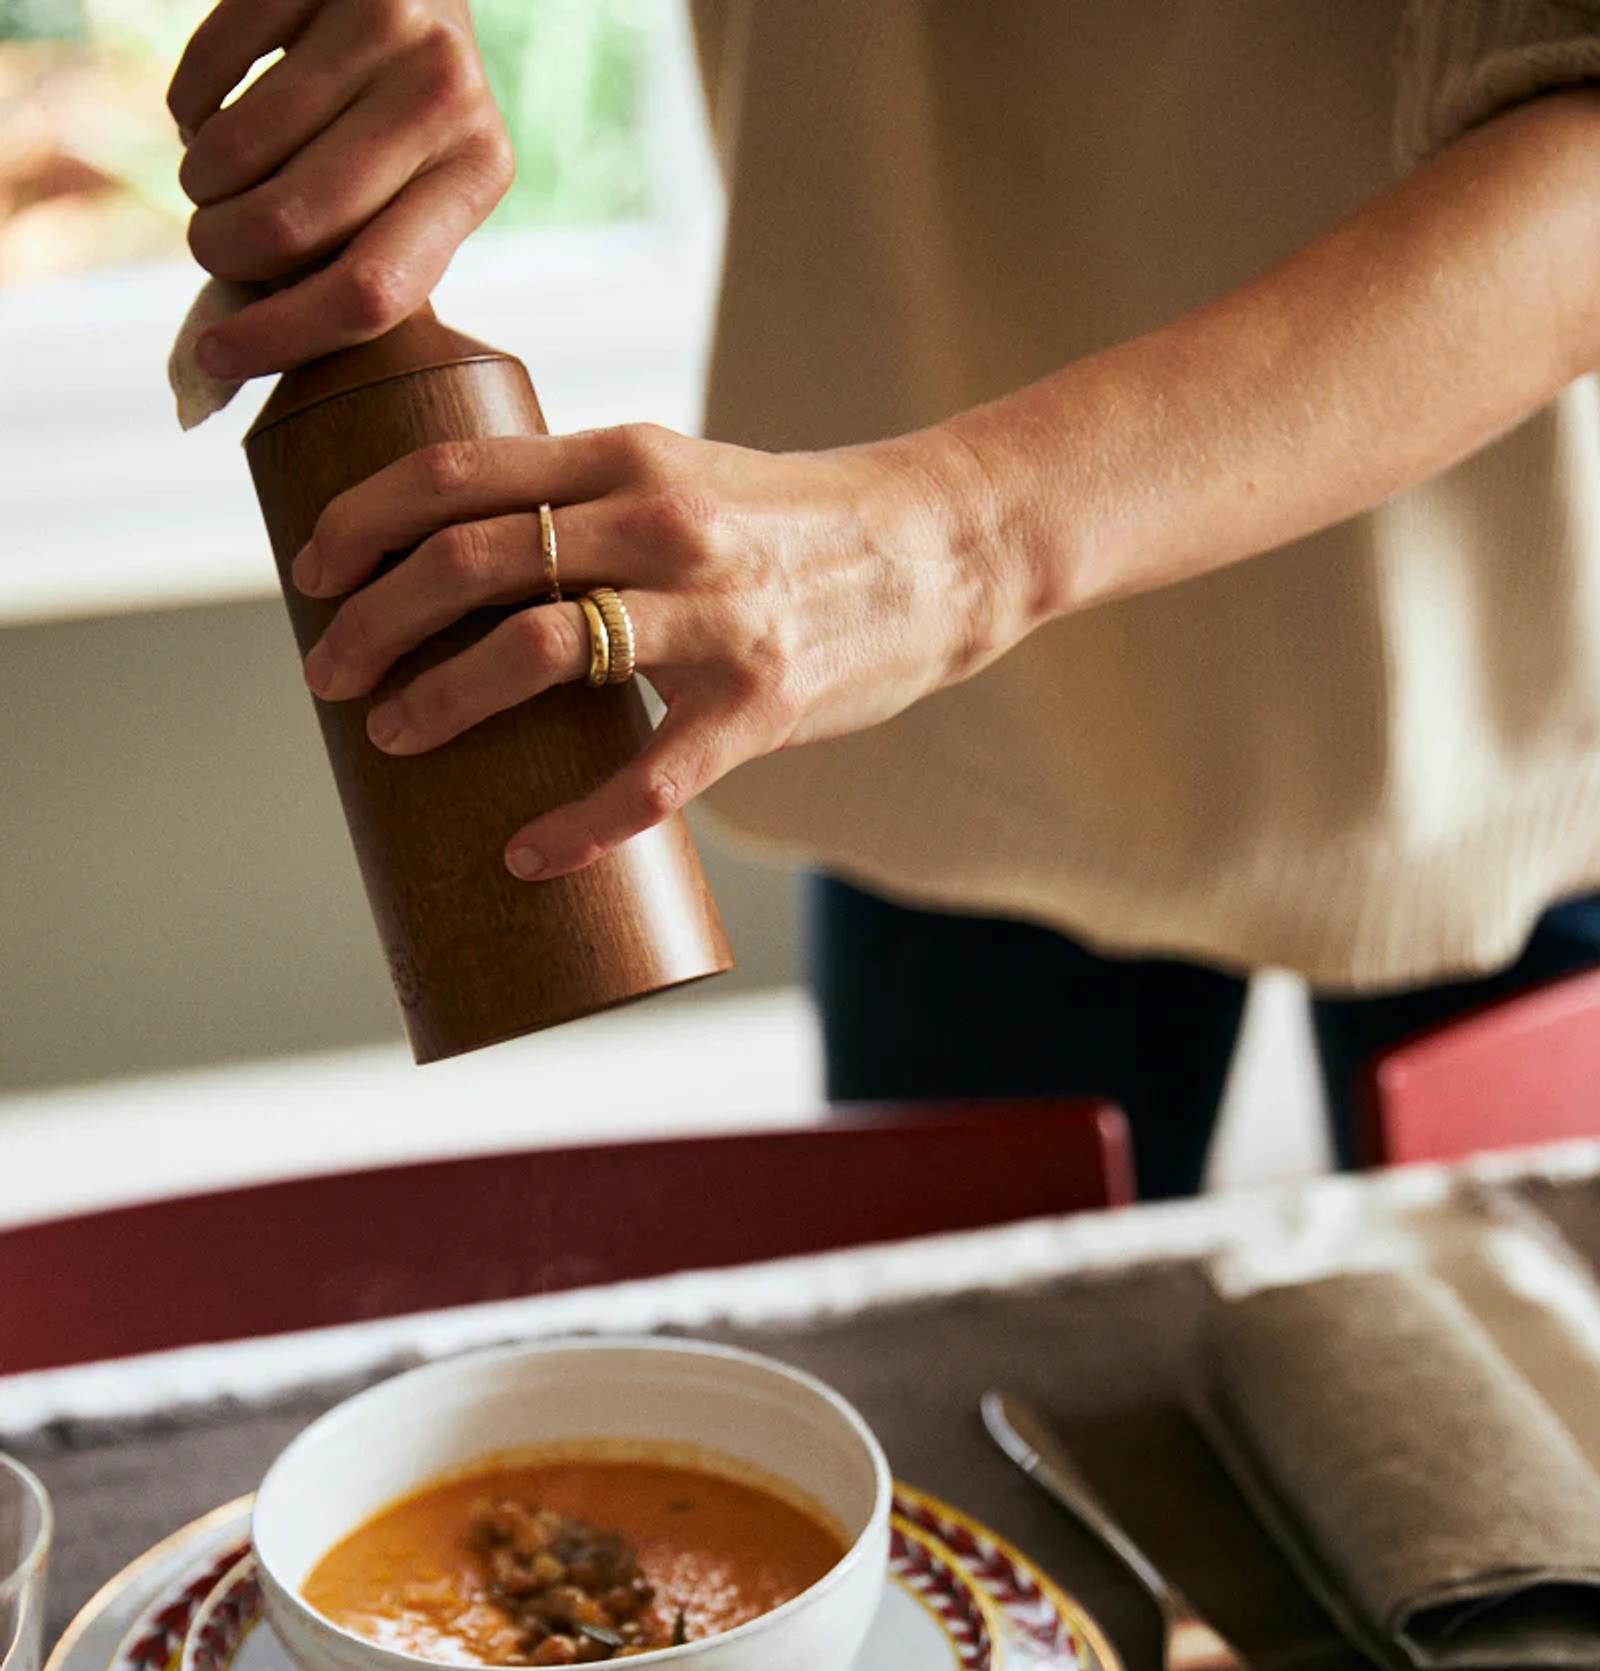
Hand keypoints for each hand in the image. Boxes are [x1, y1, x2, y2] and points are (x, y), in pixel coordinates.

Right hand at [168, 0, 512, 383]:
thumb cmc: (391, 116)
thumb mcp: (404, 188)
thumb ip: (343, 261)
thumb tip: (223, 359)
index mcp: (479, 174)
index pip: (372, 291)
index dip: (280, 339)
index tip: (213, 357)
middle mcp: (446, 96)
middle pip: (289, 227)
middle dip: (222, 250)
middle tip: (213, 241)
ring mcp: (387, 24)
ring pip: (236, 152)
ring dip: (201, 182)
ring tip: (218, 174)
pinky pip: (207, 68)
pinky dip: (188, 107)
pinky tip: (213, 109)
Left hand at [291, 422, 1016, 877]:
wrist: (940, 552)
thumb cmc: (789, 524)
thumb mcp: (681, 471)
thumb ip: (582, 498)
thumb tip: (457, 555)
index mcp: (627, 457)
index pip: (458, 475)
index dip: (362, 522)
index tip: (310, 572)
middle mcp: (660, 526)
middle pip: (472, 562)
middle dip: (372, 619)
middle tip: (326, 672)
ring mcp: (711, 618)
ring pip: (537, 650)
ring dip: (439, 699)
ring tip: (391, 735)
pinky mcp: (757, 706)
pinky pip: (645, 778)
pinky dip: (573, 826)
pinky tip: (523, 855)